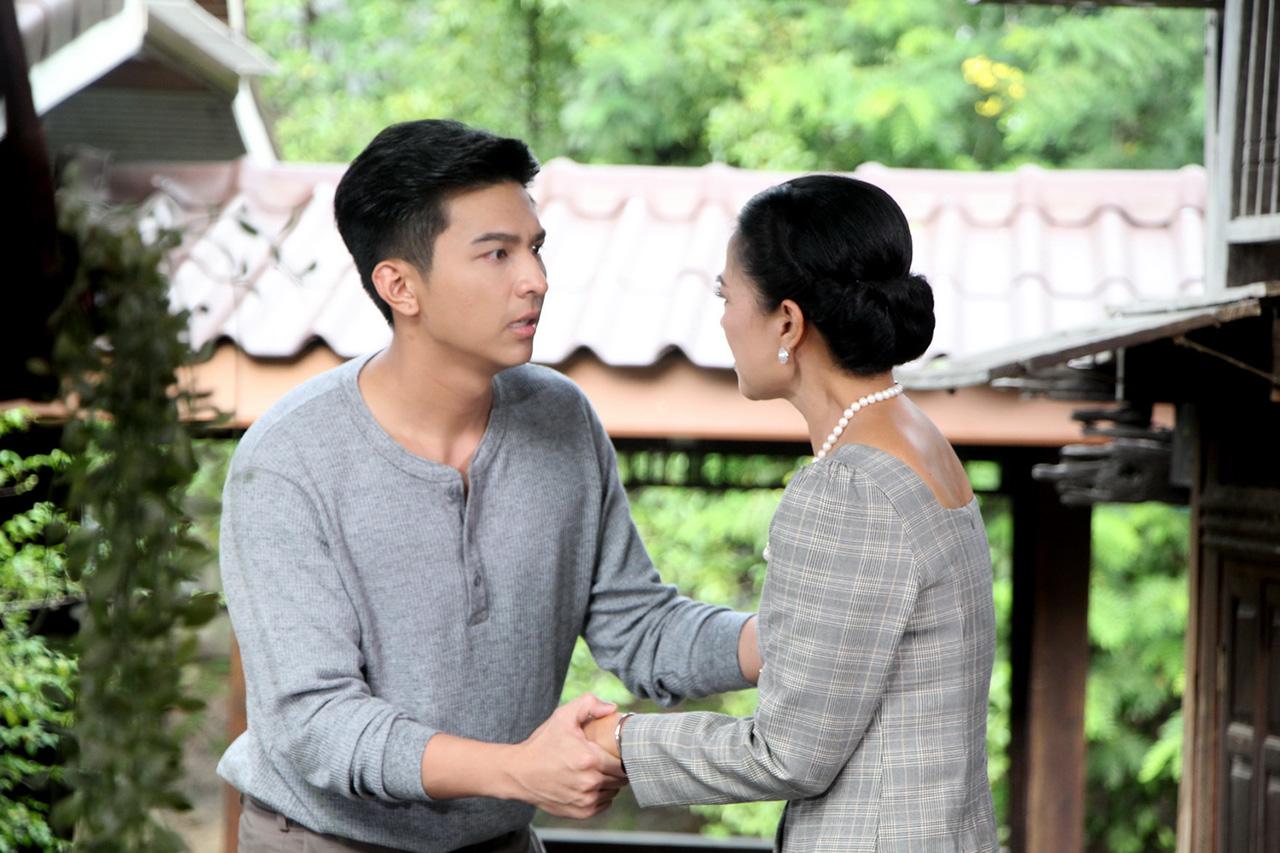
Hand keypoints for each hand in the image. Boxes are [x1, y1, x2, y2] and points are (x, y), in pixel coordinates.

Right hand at [504, 694, 626, 818]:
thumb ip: (589, 704)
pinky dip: (602, 795)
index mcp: (590, 759)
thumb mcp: (562, 716)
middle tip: (608, 759)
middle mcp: (590, 782)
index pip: (623, 761)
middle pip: (621, 777)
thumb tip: (613, 708)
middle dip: (617, 768)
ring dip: (610, 782)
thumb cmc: (542, 744)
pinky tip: (590, 784)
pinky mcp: (581, 812)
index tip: (618, 750)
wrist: (519, 772)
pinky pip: (604, 804)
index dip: (623, 755)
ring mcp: (586, 800)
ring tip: (598, 771)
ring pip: (614, 791)